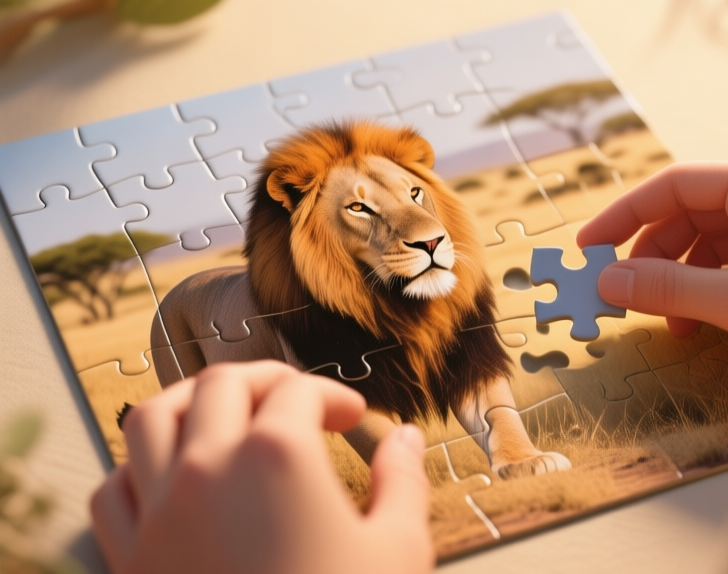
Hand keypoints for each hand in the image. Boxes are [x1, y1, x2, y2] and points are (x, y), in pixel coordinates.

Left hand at [91, 361, 434, 573]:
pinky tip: (168, 477)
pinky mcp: (131, 561)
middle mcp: (208, 469)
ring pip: (152, 420)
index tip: (354, 418)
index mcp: (278, 456)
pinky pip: (114, 489)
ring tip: (224, 409)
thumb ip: (404, 480)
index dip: (334, 396)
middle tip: (297, 396)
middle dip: (265, 379)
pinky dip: (137, 467)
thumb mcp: (399, 549)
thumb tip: (407, 438)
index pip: (300, 394)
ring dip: (191, 400)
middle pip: (223, 384)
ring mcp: (160, 514)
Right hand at [578, 157, 727, 387]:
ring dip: (678, 277)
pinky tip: (693, 321)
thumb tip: (608, 282)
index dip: (624, 216)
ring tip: (661, 318)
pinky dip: (706, 288)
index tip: (589, 248)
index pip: (674, 185)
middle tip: (617, 290)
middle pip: (688, 213)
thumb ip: (668, 288)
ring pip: (707, 241)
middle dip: (650, 254)